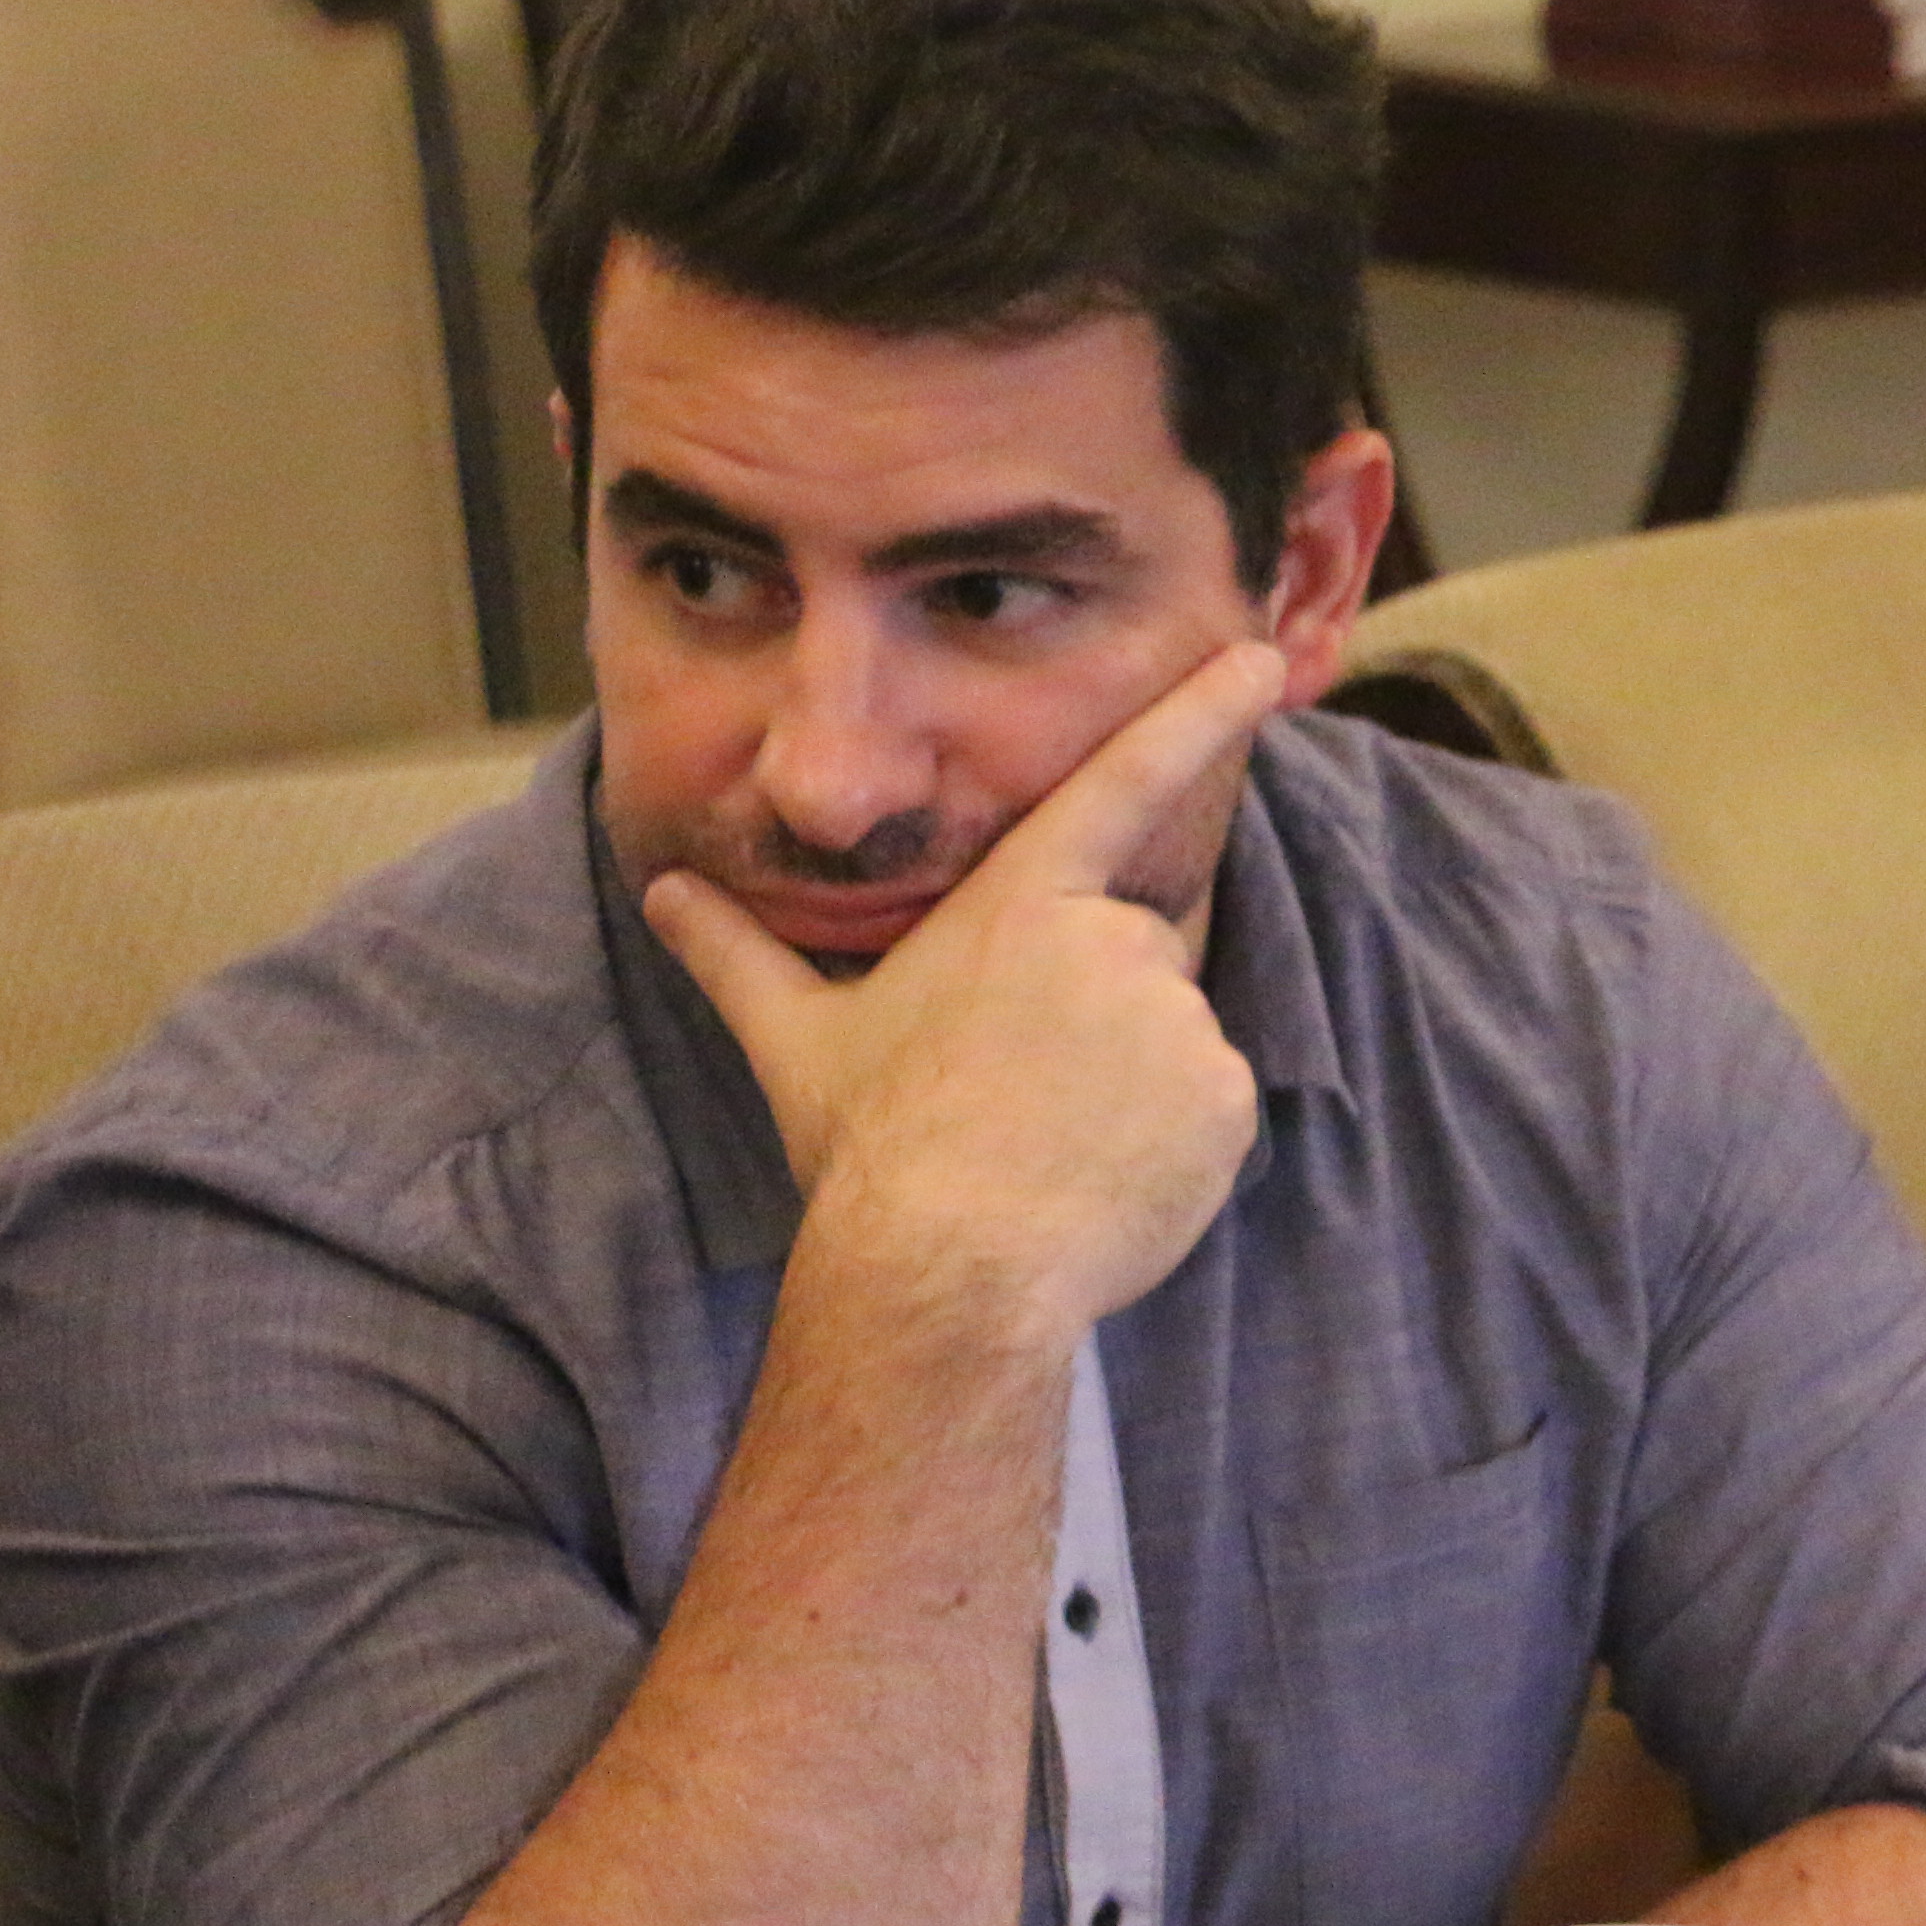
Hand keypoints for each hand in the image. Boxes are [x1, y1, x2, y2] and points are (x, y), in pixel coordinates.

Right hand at [645, 643, 1287, 1344]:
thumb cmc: (871, 1148)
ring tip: (1050, 1145)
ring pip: (1167, 1035)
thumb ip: (736, 955)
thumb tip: (663, 892)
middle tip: (1016, 1091)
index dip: (1198, 711)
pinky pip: (1207, 1106)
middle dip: (1089, 1007)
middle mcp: (1112, 941)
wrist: (948, 1271)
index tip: (1261, 655)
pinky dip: (1170, 1139)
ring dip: (1127, 1078)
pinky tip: (1101, 1181)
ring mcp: (1179, 1019)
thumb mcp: (795, 1039)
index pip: (1122, 782)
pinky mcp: (1224, 1098)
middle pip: (1128, 952)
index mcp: (1019, 905)